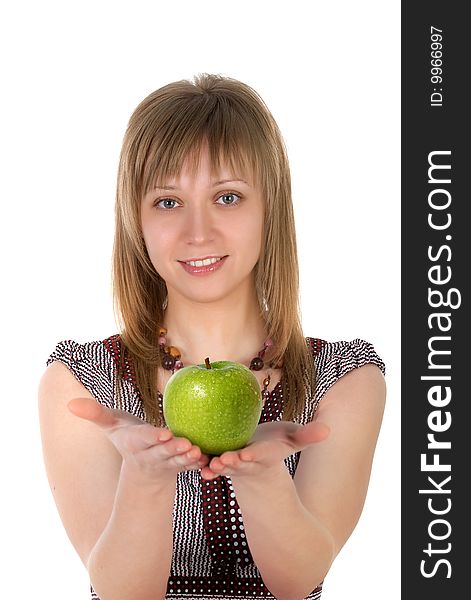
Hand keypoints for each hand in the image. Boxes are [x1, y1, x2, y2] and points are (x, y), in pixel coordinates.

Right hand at [68, 397, 209, 478]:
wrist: (142, 466)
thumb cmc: (127, 436)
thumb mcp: (110, 425)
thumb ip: (94, 414)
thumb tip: (69, 404)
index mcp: (134, 443)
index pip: (143, 440)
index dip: (152, 438)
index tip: (163, 434)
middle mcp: (150, 455)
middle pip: (162, 453)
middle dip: (173, 450)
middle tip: (186, 444)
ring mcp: (167, 463)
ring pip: (178, 462)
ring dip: (188, 459)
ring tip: (199, 452)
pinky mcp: (181, 466)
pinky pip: (191, 467)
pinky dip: (200, 465)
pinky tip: (211, 460)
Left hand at [201, 419, 329, 480]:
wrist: (256, 457)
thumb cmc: (276, 443)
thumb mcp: (292, 439)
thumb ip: (308, 436)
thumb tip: (328, 430)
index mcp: (265, 455)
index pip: (260, 455)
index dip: (253, 455)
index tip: (247, 454)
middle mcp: (248, 462)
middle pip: (239, 463)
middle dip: (231, 463)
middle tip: (221, 461)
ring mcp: (232, 464)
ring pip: (222, 465)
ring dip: (213, 466)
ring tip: (205, 466)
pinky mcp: (218, 461)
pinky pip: (208, 461)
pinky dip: (200, 462)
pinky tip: (189, 457)